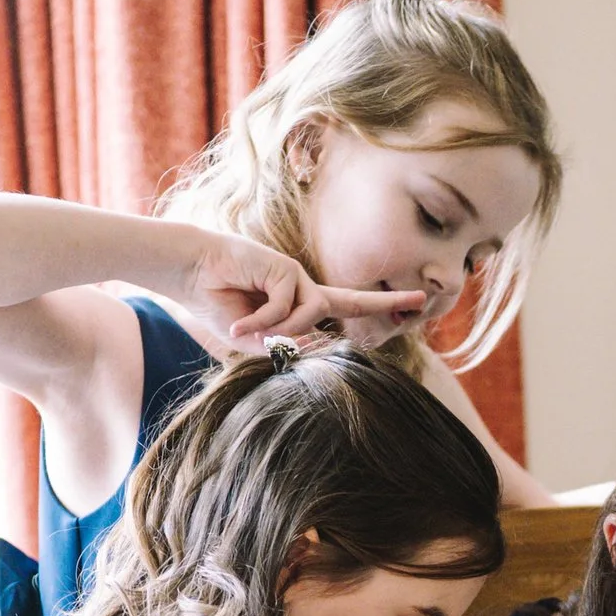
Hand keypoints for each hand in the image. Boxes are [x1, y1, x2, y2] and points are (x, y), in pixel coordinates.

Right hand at [173, 227, 423, 350]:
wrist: (192, 275)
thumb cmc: (220, 305)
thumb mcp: (252, 338)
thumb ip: (279, 344)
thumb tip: (305, 346)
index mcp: (300, 306)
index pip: (344, 310)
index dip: (374, 310)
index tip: (407, 307)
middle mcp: (305, 290)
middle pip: (352, 298)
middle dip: (387, 301)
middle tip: (422, 298)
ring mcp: (295, 277)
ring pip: (312, 313)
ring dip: (280, 329)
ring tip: (247, 329)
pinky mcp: (284, 268)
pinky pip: (286, 306)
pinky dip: (262, 320)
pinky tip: (239, 319)